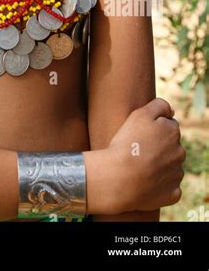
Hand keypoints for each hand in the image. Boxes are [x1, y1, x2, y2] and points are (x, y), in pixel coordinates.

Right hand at [106, 97, 185, 212]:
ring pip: (169, 166)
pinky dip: (159, 185)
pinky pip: (169, 187)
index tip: (139, 135)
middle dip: (158, 147)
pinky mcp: (173, 193)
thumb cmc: (127, 143)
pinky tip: (145, 183)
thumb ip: (159, 105)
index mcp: (173, 132)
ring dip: (159, 166)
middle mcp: (179, 153)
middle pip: (170, 146)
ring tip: (139, 167)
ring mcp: (177, 174)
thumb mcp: (140, 114)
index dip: (153, 129)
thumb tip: (172, 111)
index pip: (168, 125)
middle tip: (137, 150)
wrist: (120, 178)